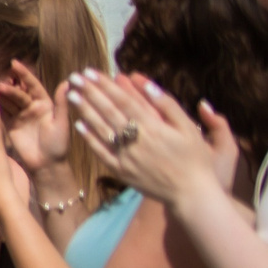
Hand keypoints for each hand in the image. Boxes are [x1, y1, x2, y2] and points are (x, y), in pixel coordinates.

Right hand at [0, 62, 71, 177]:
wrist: (46, 166)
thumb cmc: (58, 146)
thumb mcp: (62, 123)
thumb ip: (62, 103)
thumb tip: (67, 82)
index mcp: (45, 105)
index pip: (32, 85)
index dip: (24, 74)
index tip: (14, 63)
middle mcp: (31, 108)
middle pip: (18, 93)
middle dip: (10, 88)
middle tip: (2, 86)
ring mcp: (19, 117)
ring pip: (8, 101)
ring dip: (1, 95)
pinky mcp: (10, 126)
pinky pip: (1, 113)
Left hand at [69, 71, 227, 208]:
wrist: (191, 195)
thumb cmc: (196, 159)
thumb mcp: (189, 128)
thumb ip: (168, 106)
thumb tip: (147, 85)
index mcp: (153, 127)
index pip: (123, 100)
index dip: (106, 85)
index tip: (90, 72)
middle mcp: (136, 140)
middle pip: (108, 111)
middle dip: (90, 92)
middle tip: (74, 77)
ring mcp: (126, 157)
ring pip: (101, 129)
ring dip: (85, 111)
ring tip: (71, 95)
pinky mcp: (121, 171)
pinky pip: (101, 152)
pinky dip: (89, 138)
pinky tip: (79, 125)